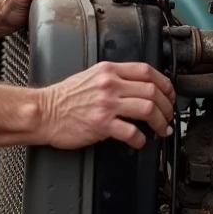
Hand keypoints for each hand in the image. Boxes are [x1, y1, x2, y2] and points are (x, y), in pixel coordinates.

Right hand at [38, 61, 175, 149]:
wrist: (43, 112)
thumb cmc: (63, 98)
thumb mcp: (90, 76)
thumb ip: (114, 78)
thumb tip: (138, 87)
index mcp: (109, 71)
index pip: (147, 71)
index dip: (165, 84)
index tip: (169, 95)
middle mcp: (110, 85)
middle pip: (153, 90)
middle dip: (167, 106)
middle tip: (168, 117)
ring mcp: (106, 104)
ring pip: (148, 109)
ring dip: (161, 123)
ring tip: (161, 130)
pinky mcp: (102, 124)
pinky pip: (132, 132)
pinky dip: (141, 140)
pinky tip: (139, 142)